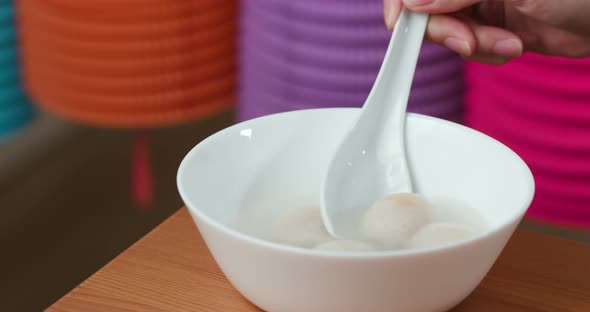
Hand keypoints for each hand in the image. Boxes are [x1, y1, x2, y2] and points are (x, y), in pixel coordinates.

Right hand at [383, 0, 589, 63]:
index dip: (401, 0)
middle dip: (446, 29)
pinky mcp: (488, 25)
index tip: (401, 22)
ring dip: (474, 44)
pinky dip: (487, 52)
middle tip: (468, 42)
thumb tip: (414, 3)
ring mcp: (477, 1)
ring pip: (445, 30)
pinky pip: (467, 46)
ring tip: (509, 41)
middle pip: (425, 7)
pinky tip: (514, 44)